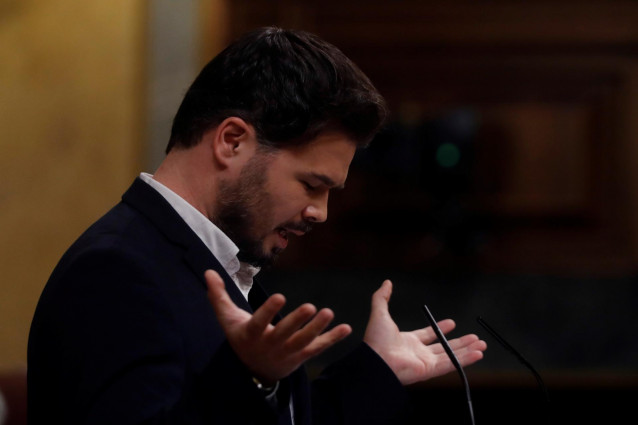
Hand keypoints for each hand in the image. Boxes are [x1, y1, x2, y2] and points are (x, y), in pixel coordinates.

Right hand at [205, 270, 351, 383]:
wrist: (253, 372)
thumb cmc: (240, 338)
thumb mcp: (227, 319)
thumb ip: (218, 296)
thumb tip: (208, 272)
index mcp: (252, 334)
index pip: (260, 322)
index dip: (269, 311)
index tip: (280, 296)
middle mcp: (271, 345)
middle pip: (285, 333)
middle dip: (297, 321)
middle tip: (311, 307)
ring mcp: (288, 352)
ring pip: (304, 341)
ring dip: (318, 328)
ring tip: (328, 312)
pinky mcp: (301, 357)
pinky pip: (318, 348)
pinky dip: (332, 339)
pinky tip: (346, 328)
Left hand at [363, 280, 486, 384]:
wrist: (375, 361)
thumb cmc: (375, 341)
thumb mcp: (380, 313)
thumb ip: (382, 298)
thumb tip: (386, 282)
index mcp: (407, 341)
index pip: (427, 335)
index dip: (440, 329)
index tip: (452, 323)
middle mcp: (418, 353)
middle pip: (444, 347)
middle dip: (460, 342)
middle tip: (474, 337)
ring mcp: (425, 362)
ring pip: (451, 355)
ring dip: (467, 350)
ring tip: (481, 344)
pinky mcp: (430, 370)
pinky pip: (451, 364)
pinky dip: (465, 359)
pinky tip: (478, 354)